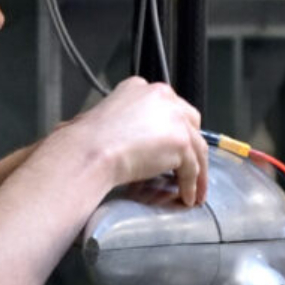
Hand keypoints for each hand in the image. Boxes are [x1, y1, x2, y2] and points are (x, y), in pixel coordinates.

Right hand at [64, 77, 208, 205]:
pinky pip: (192, 167)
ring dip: (197, 171)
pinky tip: (186, 196)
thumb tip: (133, 142)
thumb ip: (126, 124)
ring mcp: (174, 118)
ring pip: (195, 147)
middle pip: (190, 122)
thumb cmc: (87, 141)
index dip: (172, 128)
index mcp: (140, 88)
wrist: (90, 152)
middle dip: (191, 146)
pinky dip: (190, 185)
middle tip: (187, 166)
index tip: (172, 144)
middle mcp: (162, 97)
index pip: (168, 107)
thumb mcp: (104, 118)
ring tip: (193, 190)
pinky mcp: (180, 141)